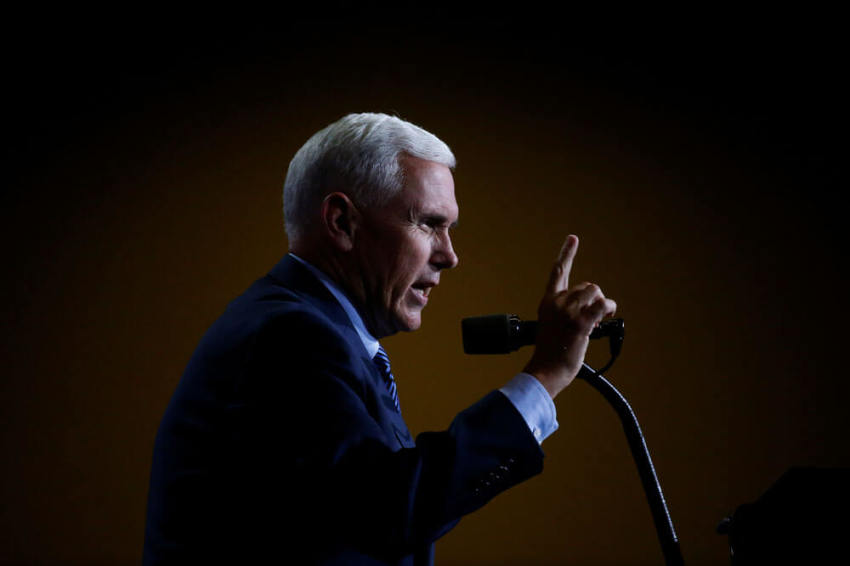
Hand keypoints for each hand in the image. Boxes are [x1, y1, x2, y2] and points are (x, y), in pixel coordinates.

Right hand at [523, 235, 616, 398]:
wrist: (546, 369)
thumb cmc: (551, 352)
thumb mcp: (552, 325)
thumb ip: (566, 311)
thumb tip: (591, 310)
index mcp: (548, 301)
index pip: (558, 271)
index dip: (566, 253)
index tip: (573, 238)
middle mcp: (557, 302)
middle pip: (587, 286)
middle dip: (594, 300)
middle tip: (592, 318)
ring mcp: (568, 312)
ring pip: (595, 292)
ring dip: (602, 304)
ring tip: (597, 320)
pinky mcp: (579, 322)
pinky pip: (601, 305)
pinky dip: (608, 309)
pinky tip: (606, 316)